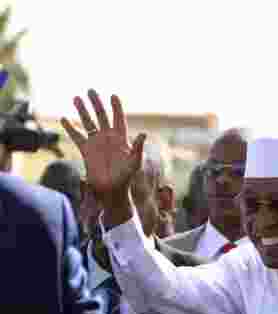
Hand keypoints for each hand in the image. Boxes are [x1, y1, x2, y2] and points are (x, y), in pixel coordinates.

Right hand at [61, 90, 144, 206]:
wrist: (112, 190)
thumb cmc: (126, 177)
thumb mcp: (134, 162)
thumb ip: (138, 147)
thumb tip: (144, 133)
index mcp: (121, 139)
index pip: (119, 119)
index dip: (116, 107)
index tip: (113, 95)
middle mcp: (108, 138)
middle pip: (101, 116)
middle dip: (96, 103)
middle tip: (90, 90)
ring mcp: (97, 143)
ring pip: (88, 122)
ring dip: (82, 111)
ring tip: (76, 98)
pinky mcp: (86, 150)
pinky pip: (77, 136)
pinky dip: (70, 128)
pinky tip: (64, 118)